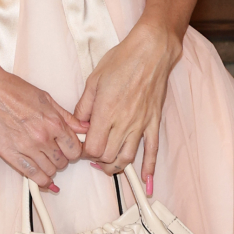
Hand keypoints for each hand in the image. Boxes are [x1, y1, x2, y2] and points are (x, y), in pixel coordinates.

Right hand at [0, 73, 85, 191]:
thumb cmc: (11, 89)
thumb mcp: (45, 97)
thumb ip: (66, 116)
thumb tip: (84, 128)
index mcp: (53, 122)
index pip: (75, 149)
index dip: (74, 150)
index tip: (69, 149)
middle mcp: (42, 137)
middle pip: (63, 161)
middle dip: (62, 158)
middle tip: (55, 152)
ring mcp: (26, 148)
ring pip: (49, 170)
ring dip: (50, 168)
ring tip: (45, 160)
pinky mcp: (10, 154)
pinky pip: (32, 175)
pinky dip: (40, 180)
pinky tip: (42, 179)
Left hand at [75, 16, 181, 189]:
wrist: (150, 52)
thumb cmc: (121, 61)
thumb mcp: (93, 80)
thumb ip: (84, 106)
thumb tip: (79, 124)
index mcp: (105, 113)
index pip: (92, 148)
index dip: (83, 152)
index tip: (80, 147)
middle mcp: (123, 123)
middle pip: (107, 156)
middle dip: (96, 160)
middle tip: (91, 154)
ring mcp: (140, 125)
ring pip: (127, 158)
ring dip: (115, 167)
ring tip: (107, 166)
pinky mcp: (153, 123)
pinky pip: (152, 151)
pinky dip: (148, 168)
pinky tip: (146, 181)